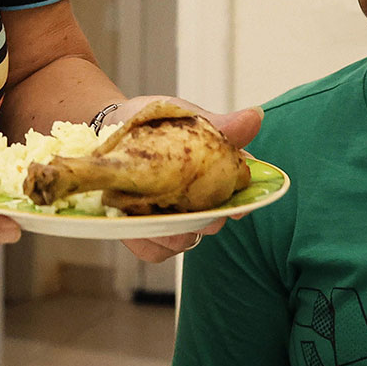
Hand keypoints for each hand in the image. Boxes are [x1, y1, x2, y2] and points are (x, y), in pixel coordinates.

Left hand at [99, 96, 263, 263]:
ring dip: (170, 230)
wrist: (112, 123)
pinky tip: (134, 218)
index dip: (239, 205)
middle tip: (187, 208)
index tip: (236, 208)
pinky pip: (152, 249)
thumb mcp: (188, 117)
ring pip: (181, 241)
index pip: (239, 198)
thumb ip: (220, 125)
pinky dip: (145, 238)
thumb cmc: (159, 122)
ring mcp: (172, 221)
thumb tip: (255, 116)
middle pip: (210, 224)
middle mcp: (198, 206)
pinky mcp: (144, 233)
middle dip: (201, 219)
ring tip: (153, 211)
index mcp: (216, 179)